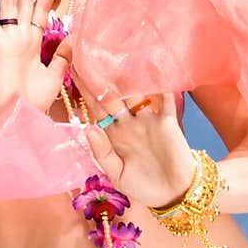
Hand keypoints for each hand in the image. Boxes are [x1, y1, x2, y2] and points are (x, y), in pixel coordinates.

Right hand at [0, 0, 72, 119]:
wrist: (18, 120)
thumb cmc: (32, 103)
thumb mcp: (54, 76)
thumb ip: (62, 56)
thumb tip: (73, 34)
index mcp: (32, 43)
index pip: (40, 10)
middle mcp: (19, 37)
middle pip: (25, 0)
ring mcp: (8, 41)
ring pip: (11, 4)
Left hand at [69, 68, 195, 209]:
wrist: (175, 194)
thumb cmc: (143, 187)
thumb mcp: (117, 175)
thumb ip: (102, 153)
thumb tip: (88, 128)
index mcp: (114, 135)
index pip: (96, 108)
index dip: (84, 91)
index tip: (72, 72)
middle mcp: (129, 123)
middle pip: (112, 95)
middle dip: (100, 77)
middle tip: (89, 54)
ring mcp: (148, 120)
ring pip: (136, 93)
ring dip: (127, 75)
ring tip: (117, 54)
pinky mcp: (168, 121)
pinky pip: (164, 99)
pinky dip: (160, 84)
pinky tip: (154, 67)